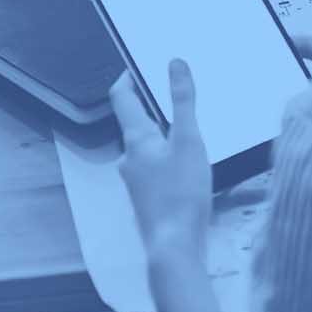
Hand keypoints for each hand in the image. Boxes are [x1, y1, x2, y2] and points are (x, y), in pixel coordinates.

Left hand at [111, 61, 212, 256]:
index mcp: (135, 139)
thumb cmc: (180, 194)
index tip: (141, 63)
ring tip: (187, 124)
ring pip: (147, 146)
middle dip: (152, 104)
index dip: (129, 76)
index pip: (122, 97)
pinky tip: (188, 163)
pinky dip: (168, 155)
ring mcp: (137, 180)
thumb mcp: (188, 141)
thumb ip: (183, 101)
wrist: (174, 249)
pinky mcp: (149, 198)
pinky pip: (155, 166)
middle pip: (136, 121)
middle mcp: (130, 158)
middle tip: (173, 90)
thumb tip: (175, 63)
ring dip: (162, 132)